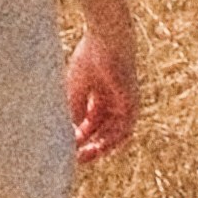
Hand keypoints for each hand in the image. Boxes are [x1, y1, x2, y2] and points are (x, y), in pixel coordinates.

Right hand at [65, 1, 138, 167]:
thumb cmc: (90, 56)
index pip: (91, 123)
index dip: (78, 136)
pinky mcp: (132, 104)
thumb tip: (69, 134)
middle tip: (74, 158)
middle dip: (89, 146)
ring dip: (100, 147)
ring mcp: (125, 104)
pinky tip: (96, 145)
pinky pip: (124, 129)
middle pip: (103, 131)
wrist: (107, 38)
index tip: (66, 147)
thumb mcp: (76, 89)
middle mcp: (114, 102)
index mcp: (101, 95)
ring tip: (83, 156)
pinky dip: (110, 139)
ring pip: (114, 134)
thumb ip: (74, 111)